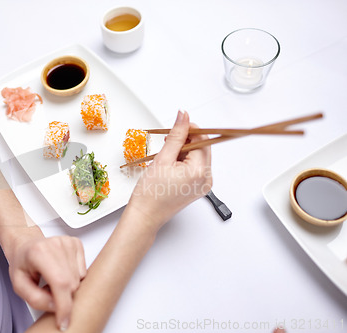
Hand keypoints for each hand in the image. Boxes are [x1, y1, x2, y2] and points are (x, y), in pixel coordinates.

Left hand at [6, 230, 85, 330]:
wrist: (27, 245)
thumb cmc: (23, 262)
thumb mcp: (19, 285)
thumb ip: (35, 299)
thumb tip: (55, 306)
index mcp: (39, 253)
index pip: (60, 283)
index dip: (64, 306)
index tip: (64, 321)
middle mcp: (55, 244)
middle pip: (71, 284)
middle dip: (62, 295)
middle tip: (47, 288)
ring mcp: (68, 243)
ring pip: (79, 279)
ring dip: (67, 286)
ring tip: (53, 278)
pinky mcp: (76, 243)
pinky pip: (83, 271)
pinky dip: (73, 277)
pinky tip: (61, 271)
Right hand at [127, 111, 211, 229]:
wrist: (145, 216)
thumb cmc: (150, 194)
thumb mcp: (162, 159)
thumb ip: (176, 135)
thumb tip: (184, 116)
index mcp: (200, 171)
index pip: (203, 140)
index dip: (190, 130)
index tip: (178, 126)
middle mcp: (206, 179)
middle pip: (203, 148)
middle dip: (186, 141)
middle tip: (168, 143)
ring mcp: (203, 185)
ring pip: (198, 157)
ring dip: (184, 151)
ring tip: (166, 159)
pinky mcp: (197, 188)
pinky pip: (195, 167)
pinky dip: (184, 162)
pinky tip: (170, 166)